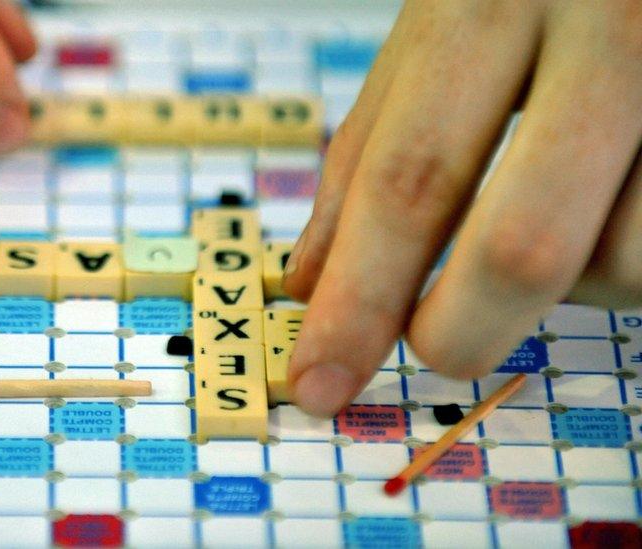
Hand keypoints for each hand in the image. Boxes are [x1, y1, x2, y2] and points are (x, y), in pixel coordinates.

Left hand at [283, 0, 641, 417]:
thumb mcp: (435, 37)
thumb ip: (370, 152)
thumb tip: (311, 282)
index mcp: (486, 3)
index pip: (408, 179)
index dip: (359, 299)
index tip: (319, 381)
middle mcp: (599, 28)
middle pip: (520, 246)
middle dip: (458, 331)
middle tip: (433, 347)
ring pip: (619, 263)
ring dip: (563, 283)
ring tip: (552, 213)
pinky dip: (622, 254)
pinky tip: (610, 199)